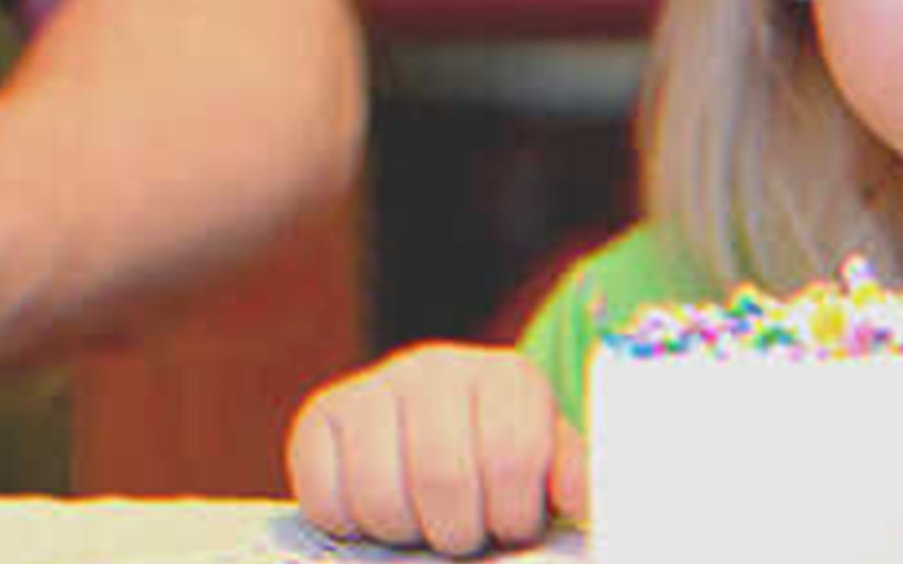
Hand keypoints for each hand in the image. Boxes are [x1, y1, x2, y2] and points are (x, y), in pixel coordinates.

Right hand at [288, 343, 585, 556]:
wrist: (431, 438)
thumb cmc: (500, 464)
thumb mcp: (547, 464)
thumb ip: (572, 477)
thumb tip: (581, 496)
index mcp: (506, 376)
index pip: (513, 455)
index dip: (513, 515)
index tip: (512, 528)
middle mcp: (437, 367)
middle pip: (443, 476)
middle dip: (459, 531)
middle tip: (465, 536)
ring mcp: (374, 386)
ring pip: (382, 495)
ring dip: (405, 534)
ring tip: (424, 525)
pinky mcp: (320, 415)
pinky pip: (327, 496)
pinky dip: (350, 525)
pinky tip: (376, 512)